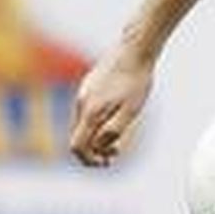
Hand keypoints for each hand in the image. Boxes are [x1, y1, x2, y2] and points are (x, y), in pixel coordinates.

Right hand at [70, 42, 154, 165]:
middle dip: (94, 151)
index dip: (89, 160)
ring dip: (96, 137)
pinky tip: (114, 119)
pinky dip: (96, 123)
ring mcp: (83, 93)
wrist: (135, 50)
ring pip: (83, 124)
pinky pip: (87, 111)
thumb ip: (114, 130)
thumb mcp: (131, 110)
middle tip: (115, 155)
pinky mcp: (88, 86)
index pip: (77, 146)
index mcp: (91, 112)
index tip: (106, 163)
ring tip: (117, 141)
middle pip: (78, 137)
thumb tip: (100, 146)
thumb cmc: (137, 81)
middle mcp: (82, 103)